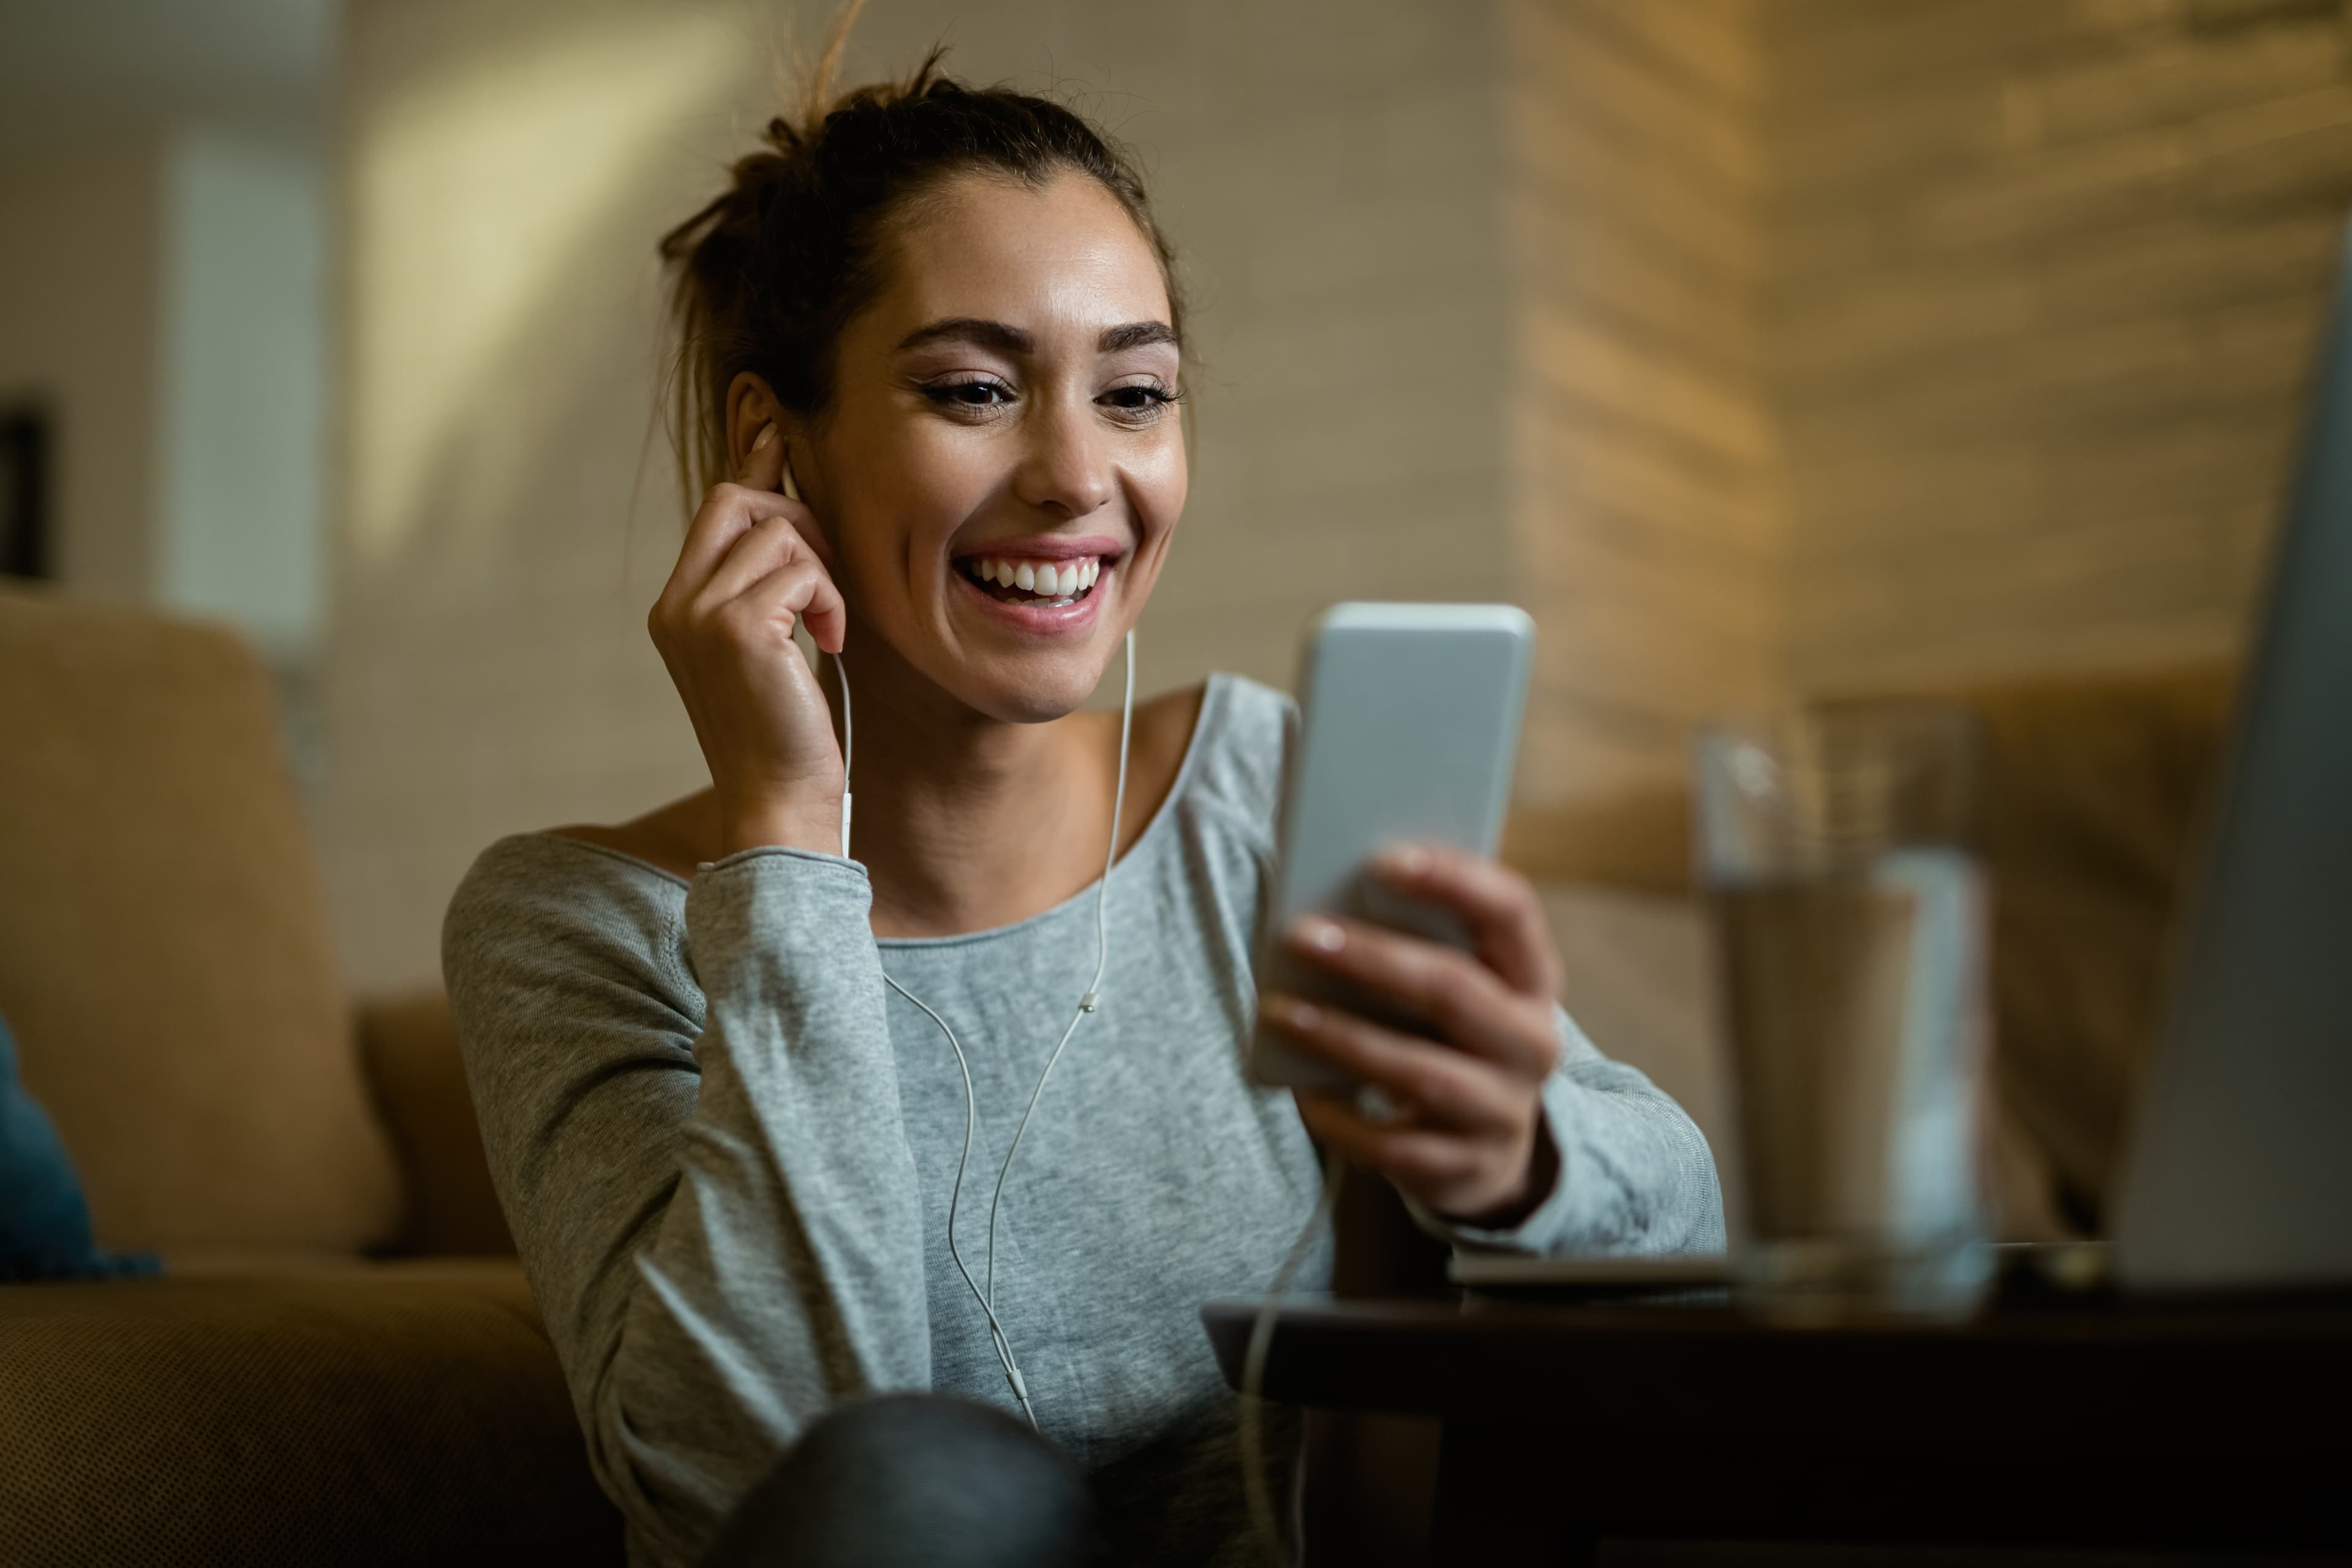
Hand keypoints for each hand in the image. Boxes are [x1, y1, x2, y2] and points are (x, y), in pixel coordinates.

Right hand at [648, 424, 848, 856]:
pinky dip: (830, 601)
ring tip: (827, 629)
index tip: (776, 428)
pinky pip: (802, 569)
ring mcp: (698, 613)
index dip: (754, 464)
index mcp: (677, 607)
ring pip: (778, 530)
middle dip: (799, 521)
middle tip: (826, 582)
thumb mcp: (771, 647)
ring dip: (822, 574)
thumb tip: (792, 517)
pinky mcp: (735, 627)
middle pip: (736, 498)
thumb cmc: (787, 732)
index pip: (717, 509)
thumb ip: (769, 585)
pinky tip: (830, 643)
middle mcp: (676, 604)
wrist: (779, 801)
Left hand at [1263, 844, 1564, 1225]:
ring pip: (1420, 1071)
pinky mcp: (1465, 1169)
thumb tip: (1328, 900)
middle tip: (1300, 934)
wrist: (1489, 1150)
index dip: (1453, 879)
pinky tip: (1303, 1094)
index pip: (1511, 911)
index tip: (1381, 858)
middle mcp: (1533, 1043)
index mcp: (1533, 978)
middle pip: (1455, 990)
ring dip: (1343, 1037)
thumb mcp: (1456, 986)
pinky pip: (1394, 1145)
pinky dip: (1342, 1118)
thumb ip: (1417, 942)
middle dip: (1373, 959)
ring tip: (1279, 1011)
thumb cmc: (1449, 1037)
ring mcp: (1504, 1112)